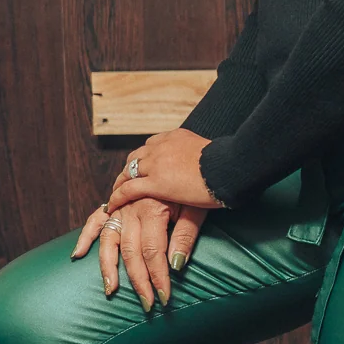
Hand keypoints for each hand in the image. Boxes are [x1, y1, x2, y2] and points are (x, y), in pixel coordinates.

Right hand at [73, 192, 208, 307]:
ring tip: (110, 289)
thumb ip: (185, 236)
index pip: (153, 253)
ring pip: (110, 240)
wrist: (191, 157)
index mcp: (152, 209)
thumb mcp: (197, 208)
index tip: (164, 298)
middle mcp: (132, 208)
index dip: (158, 277)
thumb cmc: (198, 184)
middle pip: (131, 252)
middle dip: (138, 280)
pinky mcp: (117, 202)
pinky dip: (87, 236)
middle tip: (146, 303)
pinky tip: (78, 254)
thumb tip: (176, 266)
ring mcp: (121, 205)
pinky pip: (96, 219)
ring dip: (108, 266)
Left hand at [106, 128, 220, 215]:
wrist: (230, 166)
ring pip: (129, 172)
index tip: (144, 166)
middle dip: (130, 169)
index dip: (146, 157)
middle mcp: (162, 146)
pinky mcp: (156, 183)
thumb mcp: (214, 154)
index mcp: (177, 137)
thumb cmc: (230, 163)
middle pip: (137, 157)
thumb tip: (213, 167)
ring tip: (116, 194)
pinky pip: (129, 190)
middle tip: (125, 180)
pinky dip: (118, 197)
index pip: (154, 145)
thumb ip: (205, 159)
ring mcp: (157, 164)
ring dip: (121, 182)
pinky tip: (112, 206)